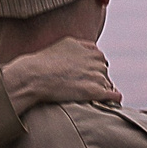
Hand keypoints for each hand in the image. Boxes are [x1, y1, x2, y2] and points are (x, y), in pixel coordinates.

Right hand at [2, 40, 120, 112]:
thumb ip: (82, 45)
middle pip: (103, 73)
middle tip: (79, 87)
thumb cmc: (44, 62)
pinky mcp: (94, 91)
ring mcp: (97, 76)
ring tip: (84, 96)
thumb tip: (93, 48)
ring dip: (100, 90)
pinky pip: (114, 96)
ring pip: (107, 85)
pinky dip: (113, 99)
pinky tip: (109, 103)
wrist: (33, 77)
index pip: (99, 60)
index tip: (81, 77)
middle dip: (95, 79)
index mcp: (91, 50)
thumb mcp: (65, 44)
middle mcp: (96, 61)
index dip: (91, 69)